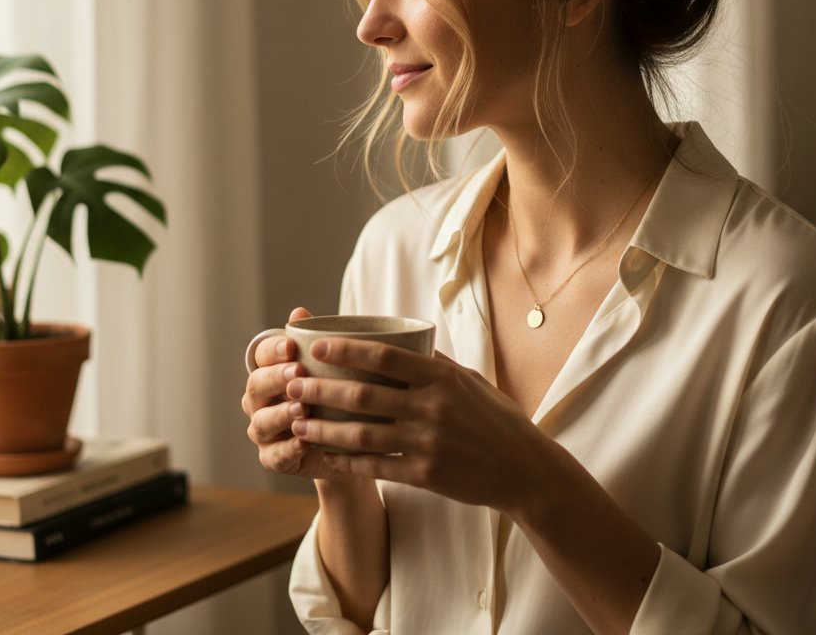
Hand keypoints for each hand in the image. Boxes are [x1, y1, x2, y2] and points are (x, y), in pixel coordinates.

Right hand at [241, 306, 342, 479]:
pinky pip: (274, 455)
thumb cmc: (332, 395)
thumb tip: (299, 311)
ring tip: (302, 410)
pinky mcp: (273, 458)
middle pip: (256, 385)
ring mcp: (264, 430)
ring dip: (280, 415)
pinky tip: (303, 442)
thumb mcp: (330, 368)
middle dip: (276, 378)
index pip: (261, 355)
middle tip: (298, 373)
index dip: (273, 350)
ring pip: (261, 422)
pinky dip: (287, 449)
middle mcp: (260, 400)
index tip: (291, 347)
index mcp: (270, 371)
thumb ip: (314, 342)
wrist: (343, 442)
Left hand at [285, 337, 545, 510]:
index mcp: (440, 376)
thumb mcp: (468, 380)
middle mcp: (431, 406)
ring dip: (324, 429)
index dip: (345, 349)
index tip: (316, 345)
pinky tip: (325, 457)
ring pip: (361, 434)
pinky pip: (376, 467)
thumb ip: (433, 364)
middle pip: (363, 394)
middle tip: (292, 385)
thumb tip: (401, 341)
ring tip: (298, 423)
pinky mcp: (425, 475)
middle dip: (321, 389)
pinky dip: (346, 462)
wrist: (523, 468)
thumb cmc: (495, 418)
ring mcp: (426, 442)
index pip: (383, 355)